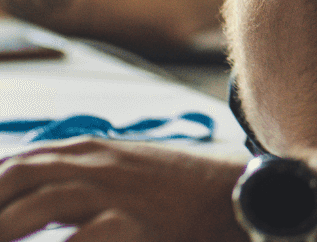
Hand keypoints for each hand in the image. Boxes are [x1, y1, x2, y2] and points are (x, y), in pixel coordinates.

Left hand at [0, 138, 243, 241]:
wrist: (227, 195)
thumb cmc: (168, 190)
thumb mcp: (119, 168)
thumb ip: (76, 172)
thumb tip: (24, 190)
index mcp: (88, 151)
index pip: (18, 162)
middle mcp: (96, 166)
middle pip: (22, 174)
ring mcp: (114, 194)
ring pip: (45, 200)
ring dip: (9, 223)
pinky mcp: (133, 225)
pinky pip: (84, 238)